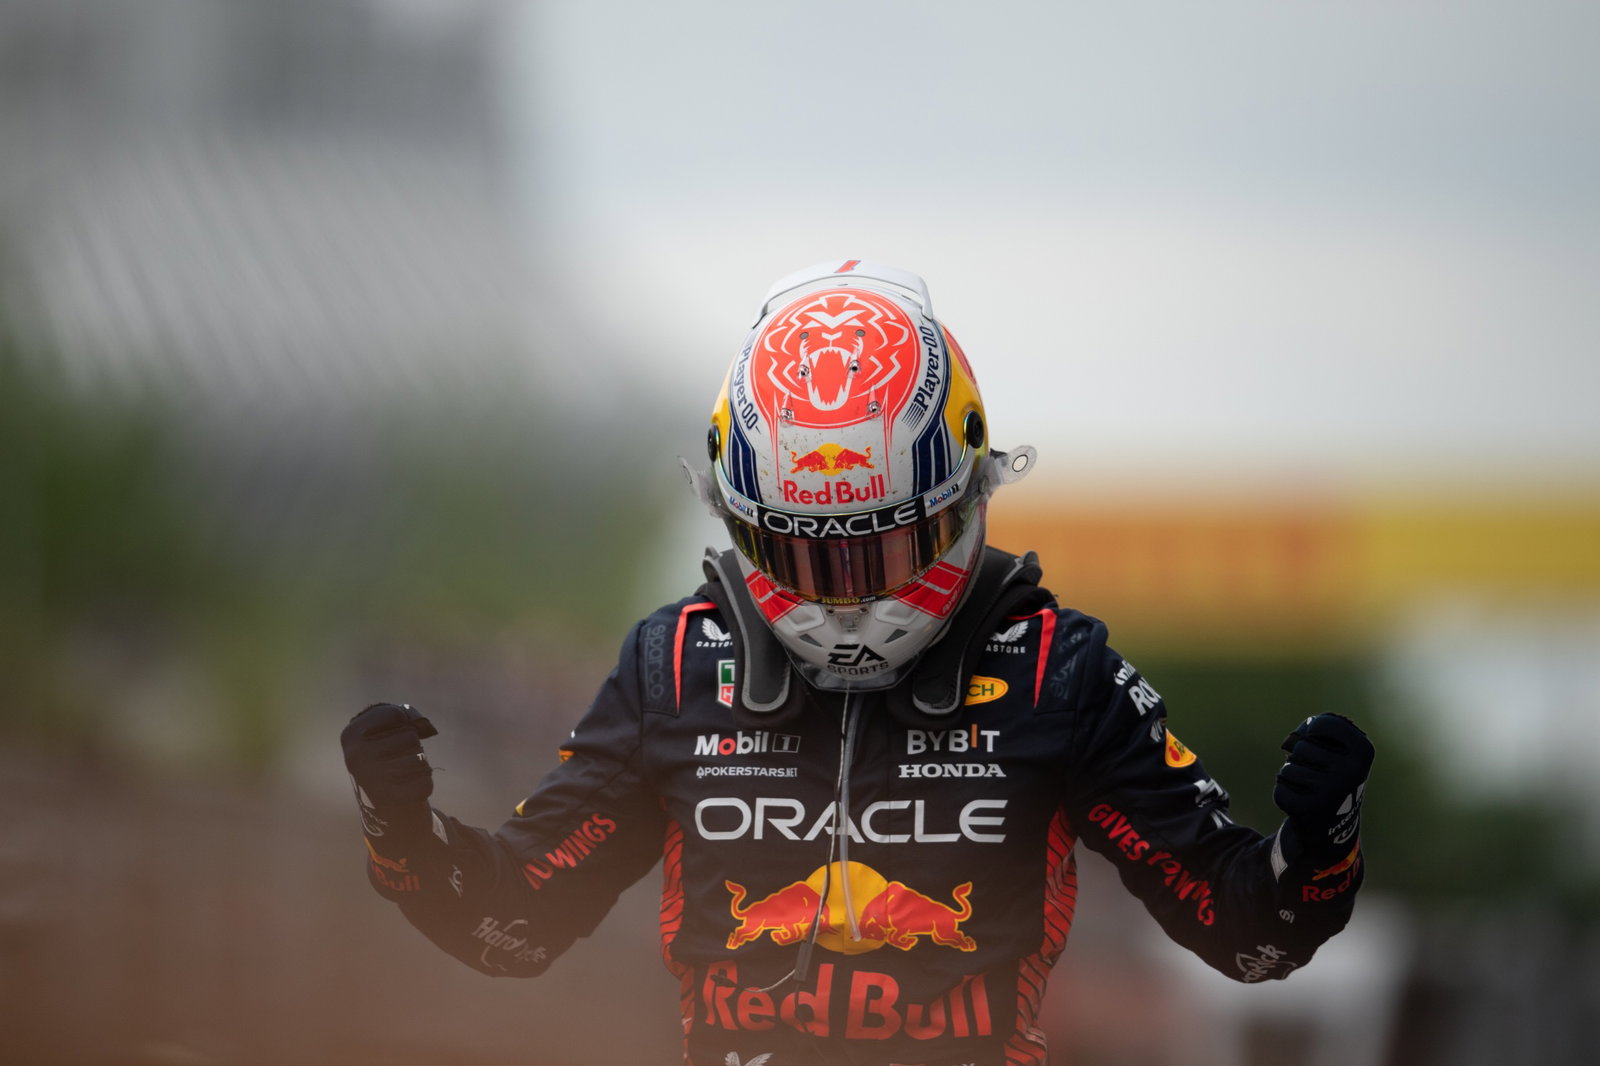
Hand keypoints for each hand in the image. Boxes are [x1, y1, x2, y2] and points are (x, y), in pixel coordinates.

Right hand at [341, 702, 438, 809]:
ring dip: (420, 763)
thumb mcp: (385, 726)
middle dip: (412, 744)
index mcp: (351, 734)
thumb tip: (426, 728)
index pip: (396, 715)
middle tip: (398, 755)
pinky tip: (409, 785)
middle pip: (411, 737)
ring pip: (420, 759)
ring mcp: (371, 778)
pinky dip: (424, 782)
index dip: (403, 721)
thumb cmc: (384, 749)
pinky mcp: (387, 798)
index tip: (392, 732)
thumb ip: (407, 713)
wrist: (372, 794)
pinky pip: (425, 783)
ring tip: (403, 770)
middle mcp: (357, 756)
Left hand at [1273, 713, 1372, 857]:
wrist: (1335, 827)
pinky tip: (1303, 803)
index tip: (1320, 742)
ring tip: (1312, 790)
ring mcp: (1331, 791)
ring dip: (1293, 777)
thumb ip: (1316, 729)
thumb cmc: (1332, 775)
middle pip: (1301, 746)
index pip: (1323, 723)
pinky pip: (1280, 790)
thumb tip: (1291, 740)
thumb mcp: (1338, 748)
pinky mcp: (1310, 810)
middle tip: (1318, 774)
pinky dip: (1285, 794)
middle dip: (1301, 758)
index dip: (1312, 730)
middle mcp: (1352, 771)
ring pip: (1288, 769)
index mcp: (1364, 750)